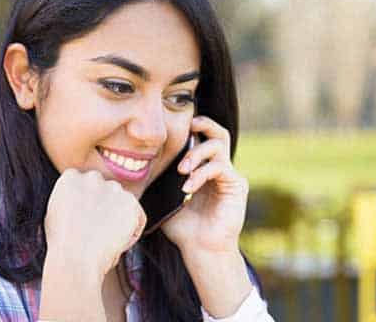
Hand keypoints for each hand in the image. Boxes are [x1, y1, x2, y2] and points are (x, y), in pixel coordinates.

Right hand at [44, 168, 146, 277]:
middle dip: (106, 208)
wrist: (75, 259)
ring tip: (105, 241)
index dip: (88, 205)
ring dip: (119, 219)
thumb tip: (83, 203)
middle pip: (106, 192)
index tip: (86, 221)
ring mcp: (113, 188)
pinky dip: (132, 231)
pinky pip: (137, 217)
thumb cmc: (62, 245)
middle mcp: (93, 177)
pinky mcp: (131, 202)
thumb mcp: (55, 214)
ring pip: (122, 204)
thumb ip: (71, 201)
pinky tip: (117, 243)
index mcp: (70, 178)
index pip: (86, 185)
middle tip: (98, 232)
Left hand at [160, 116, 248, 253]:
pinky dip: (202, 173)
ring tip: (182, 170)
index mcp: (204, 170)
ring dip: (197, 153)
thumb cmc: (183, 229)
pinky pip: (221, 167)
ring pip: (219, 146)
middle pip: (219, 133)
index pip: (203, 138)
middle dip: (204, 124)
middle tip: (188, 127)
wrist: (200, 251)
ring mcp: (230, 176)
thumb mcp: (166, 200)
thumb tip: (138, 165)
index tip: (176, 127)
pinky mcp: (237, 185)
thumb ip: (161, 181)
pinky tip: (188, 187)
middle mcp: (220, 170)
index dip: (193, 128)